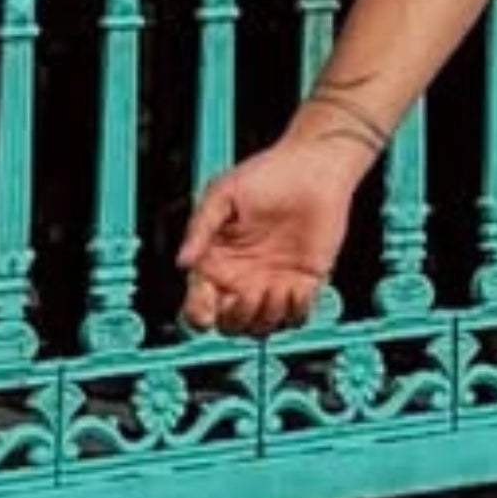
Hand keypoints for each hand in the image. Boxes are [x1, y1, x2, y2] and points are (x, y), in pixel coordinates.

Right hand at [178, 136, 357, 338]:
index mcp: (215, 262)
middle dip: (236, 318)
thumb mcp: (222, 194)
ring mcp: (273, 284)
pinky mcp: (304, 284)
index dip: (199, 316)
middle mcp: (242, 279)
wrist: (314, 169)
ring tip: (275, 286)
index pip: (199, 305)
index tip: (206, 311)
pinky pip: (296, 318)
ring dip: (267, 316)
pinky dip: (295, 310)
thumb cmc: (267, 175)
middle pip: (230, 326)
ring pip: (262, 328)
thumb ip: (199, 228)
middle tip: (248, 293)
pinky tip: (296, 284)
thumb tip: (182, 262)